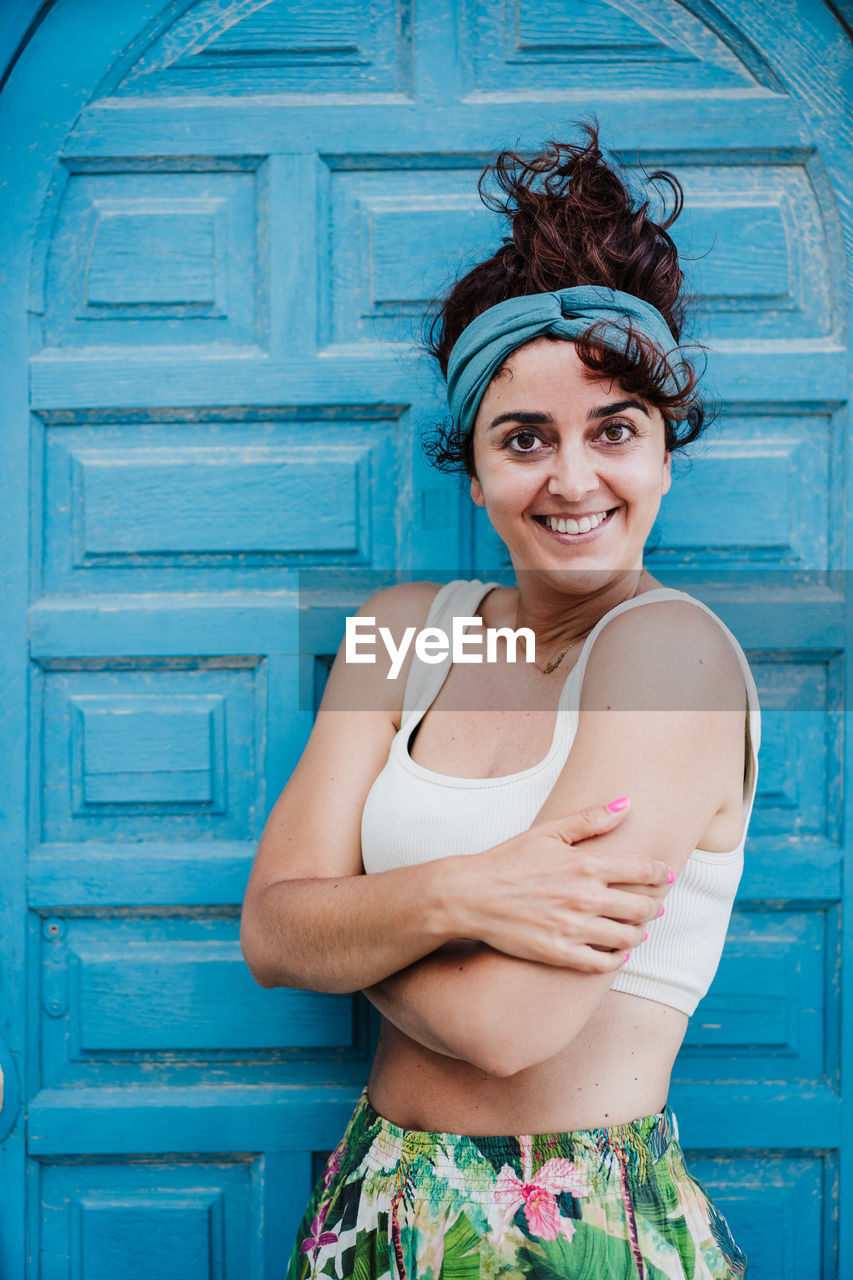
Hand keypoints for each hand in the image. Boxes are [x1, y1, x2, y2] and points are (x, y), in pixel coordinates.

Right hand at [453, 800, 671, 972]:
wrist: (470, 896)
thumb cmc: (508, 860)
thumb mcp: (547, 832)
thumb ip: (589, 819)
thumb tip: (626, 804)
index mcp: (584, 864)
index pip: (641, 870)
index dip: (660, 874)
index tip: (665, 876)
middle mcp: (583, 898)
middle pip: (641, 907)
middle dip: (654, 906)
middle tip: (655, 905)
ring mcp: (572, 928)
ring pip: (627, 937)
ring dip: (639, 933)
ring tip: (636, 929)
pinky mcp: (559, 954)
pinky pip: (603, 963)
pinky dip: (616, 959)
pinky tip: (615, 952)